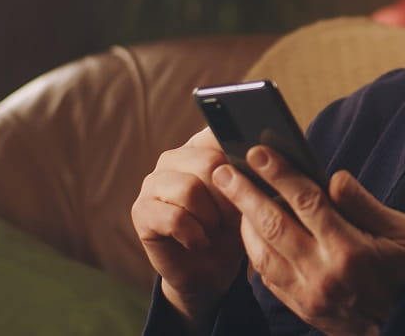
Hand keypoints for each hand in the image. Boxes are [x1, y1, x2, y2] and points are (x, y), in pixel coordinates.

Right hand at [131, 128, 246, 326]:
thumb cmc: (232, 228)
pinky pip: (174, 218)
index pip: (220, 134)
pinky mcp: (141, 211)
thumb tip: (264, 157)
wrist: (210, 271)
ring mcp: (153, 183)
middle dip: (228, 197)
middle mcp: (173, 158)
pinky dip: (194, 235)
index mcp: (201, 146)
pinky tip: (199, 242)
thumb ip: (251, 173)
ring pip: (190, 189)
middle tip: (230, 218)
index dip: (240, 161)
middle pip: (208, 163)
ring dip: (210, 218)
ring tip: (213, 230)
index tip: (251, 183)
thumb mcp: (250, 199)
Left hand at [213, 147, 404, 335]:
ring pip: (262, 253)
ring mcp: (309, 293)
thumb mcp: (401, 230)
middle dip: (245, 194)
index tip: (258, 152)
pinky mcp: (302, 307)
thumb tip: (333, 177)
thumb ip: (364, 203)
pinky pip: (266, 277)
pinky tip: (249, 231)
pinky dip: (254, 251)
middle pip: (274, 225)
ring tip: (233, 196)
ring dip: (243, 221)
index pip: (307, 201)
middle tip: (224, 170)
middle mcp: (323, 272)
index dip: (280, 174)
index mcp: (350, 248)